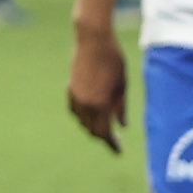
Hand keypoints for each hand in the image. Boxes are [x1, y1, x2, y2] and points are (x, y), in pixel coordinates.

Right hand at [67, 23, 127, 150]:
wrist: (93, 40)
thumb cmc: (113, 61)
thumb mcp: (122, 85)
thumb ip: (120, 108)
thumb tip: (122, 127)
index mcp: (101, 104)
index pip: (105, 133)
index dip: (112, 144)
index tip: (118, 151)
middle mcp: (85, 104)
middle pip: (92, 130)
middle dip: (103, 136)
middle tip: (114, 140)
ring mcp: (75, 97)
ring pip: (82, 121)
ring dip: (92, 127)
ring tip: (103, 128)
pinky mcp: (70, 89)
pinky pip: (75, 110)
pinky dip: (82, 116)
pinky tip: (90, 114)